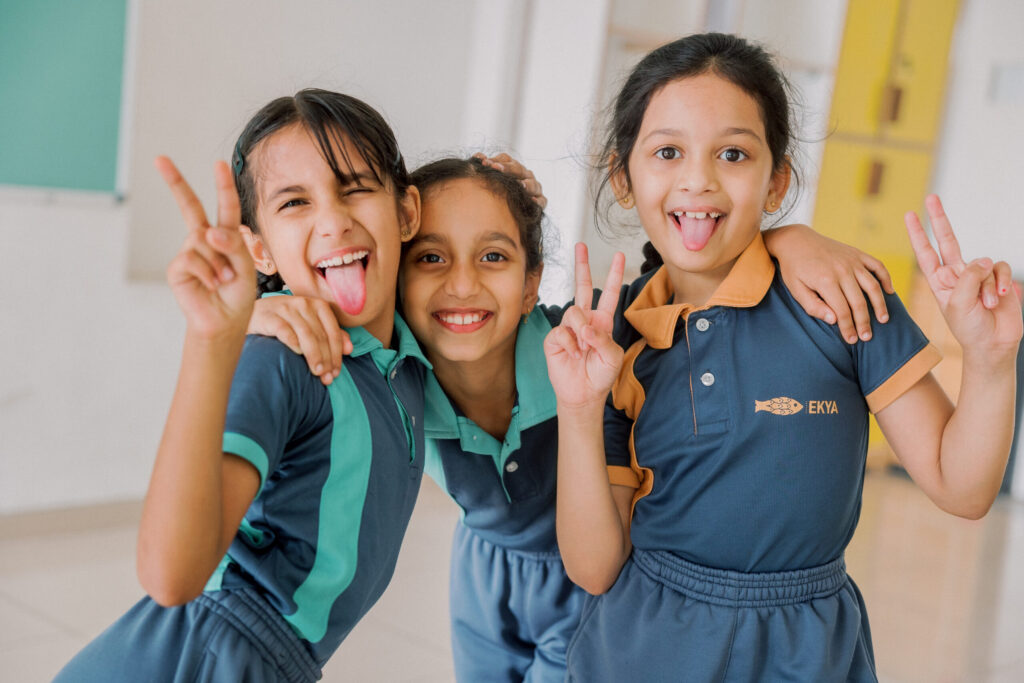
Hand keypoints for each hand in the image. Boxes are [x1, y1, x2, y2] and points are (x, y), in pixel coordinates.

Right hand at [158, 157, 255, 339]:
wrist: (225, 321)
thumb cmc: (237, 294)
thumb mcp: (245, 266)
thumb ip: (232, 245)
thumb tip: (208, 231)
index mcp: (225, 236)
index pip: (224, 206)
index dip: (222, 185)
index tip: (219, 164)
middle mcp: (204, 240)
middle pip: (189, 206)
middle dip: (175, 181)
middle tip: (160, 159)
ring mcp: (189, 252)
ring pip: (202, 241)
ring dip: (219, 263)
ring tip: (224, 280)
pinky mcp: (177, 268)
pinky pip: (192, 259)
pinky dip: (208, 273)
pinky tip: (212, 286)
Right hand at [249, 295, 352, 383]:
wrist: (253, 313)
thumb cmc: (286, 322)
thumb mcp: (310, 324)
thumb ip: (329, 334)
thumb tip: (349, 349)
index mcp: (318, 305)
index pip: (333, 332)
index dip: (336, 354)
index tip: (336, 373)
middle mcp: (303, 304)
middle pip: (320, 335)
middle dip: (326, 359)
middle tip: (327, 378)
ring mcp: (286, 308)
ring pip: (306, 334)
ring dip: (314, 355)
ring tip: (316, 372)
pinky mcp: (269, 316)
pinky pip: (284, 330)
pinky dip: (293, 342)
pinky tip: (297, 353)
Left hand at [474, 152, 546, 208]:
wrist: (508, 212)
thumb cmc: (498, 191)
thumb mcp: (491, 177)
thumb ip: (486, 166)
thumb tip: (478, 157)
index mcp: (513, 166)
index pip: (505, 159)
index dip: (495, 160)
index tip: (484, 162)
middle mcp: (525, 175)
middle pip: (518, 169)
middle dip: (507, 168)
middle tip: (496, 168)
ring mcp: (534, 187)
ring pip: (533, 184)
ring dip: (527, 184)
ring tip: (520, 185)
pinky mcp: (540, 201)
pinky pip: (542, 201)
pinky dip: (538, 201)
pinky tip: (532, 201)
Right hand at [544, 243, 625, 408]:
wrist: (583, 394)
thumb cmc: (601, 376)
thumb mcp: (612, 358)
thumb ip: (603, 340)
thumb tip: (585, 329)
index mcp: (602, 322)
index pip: (608, 294)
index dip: (614, 275)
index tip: (618, 256)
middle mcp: (585, 321)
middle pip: (582, 287)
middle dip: (582, 265)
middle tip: (580, 246)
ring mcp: (568, 328)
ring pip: (574, 311)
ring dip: (581, 330)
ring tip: (582, 349)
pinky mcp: (554, 338)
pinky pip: (561, 331)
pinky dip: (569, 344)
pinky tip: (572, 355)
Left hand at [766, 223, 893, 342]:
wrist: (796, 240)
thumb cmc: (794, 268)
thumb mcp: (796, 289)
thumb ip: (813, 306)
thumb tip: (834, 321)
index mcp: (825, 281)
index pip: (842, 311)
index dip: (848, 328)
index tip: (852, 340)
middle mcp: (842, 270)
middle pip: (859, 302)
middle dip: (864, 322)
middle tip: (867, 337)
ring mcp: (852, 261)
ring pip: (873, 286)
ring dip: (880, 304)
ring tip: (883, 320)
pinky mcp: (857, 253)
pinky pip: (878, 266)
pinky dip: (886, 278)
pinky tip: (889, 292)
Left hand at [906, 195, 1021, 361]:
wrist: (993, 344)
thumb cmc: (970, 327)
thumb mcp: (959, 304)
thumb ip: (967, 278)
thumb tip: (981, 259)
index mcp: (939, 281)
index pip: (926, 252)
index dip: (918, 234)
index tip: (909, 215)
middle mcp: (957, 274)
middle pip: (948, 240)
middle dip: (940, 219)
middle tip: (931, 198)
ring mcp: (978, 275)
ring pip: (982, 264)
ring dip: (988, 286)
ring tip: (987, 304)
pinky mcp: (999, 278)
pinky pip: (1000, 268)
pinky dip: (1002, 282)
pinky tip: (1003, 297)